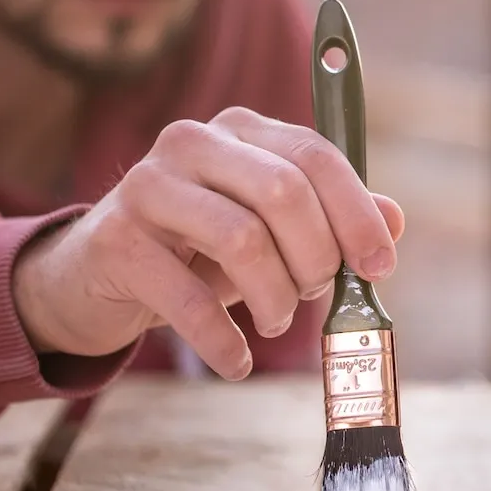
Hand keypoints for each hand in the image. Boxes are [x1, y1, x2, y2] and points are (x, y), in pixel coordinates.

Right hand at [11, 107, 404, 378]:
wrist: (96, 279)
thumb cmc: (200, 250)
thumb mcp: (273, 230)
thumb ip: (333, 220)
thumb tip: (394, 222)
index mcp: (241, 129)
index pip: (315, 156)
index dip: (356, 214)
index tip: (379, 267)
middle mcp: (192, 142)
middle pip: (283, 193)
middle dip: (315, 257)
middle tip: (313, 294)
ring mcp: (147, 186)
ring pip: (242, 240)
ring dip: (275, 298)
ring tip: (276, 320)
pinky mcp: (115, 241)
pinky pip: (189, 299)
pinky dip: (224, 341)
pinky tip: (237, 361)